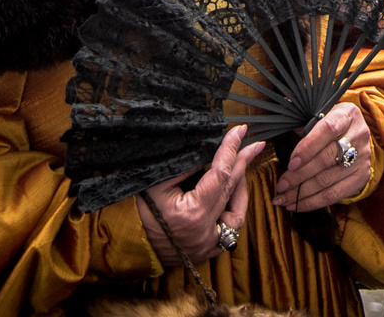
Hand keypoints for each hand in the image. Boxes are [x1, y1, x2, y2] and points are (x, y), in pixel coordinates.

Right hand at [137, 124, 265, 266]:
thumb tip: (209, 150)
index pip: (220, 174)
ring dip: (240, 188)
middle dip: (243, 163)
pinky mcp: (209, 250)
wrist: (130, 244)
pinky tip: (231, 194)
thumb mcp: (157, 183)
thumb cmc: (141, 212)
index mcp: (192, 214)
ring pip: (238, 212)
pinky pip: (231, 228)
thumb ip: (186, 167)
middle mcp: (205, 232)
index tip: (239, 131)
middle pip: (231, 189)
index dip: (230, 150)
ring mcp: (209, 244)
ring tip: (239, 169)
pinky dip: (233, 208)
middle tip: (253, 144)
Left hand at [273, 102, 371, 211]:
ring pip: (329, 180)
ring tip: (283, 198)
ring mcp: (362, 157)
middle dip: (300, 176)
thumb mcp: (319, 113)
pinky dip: (314, 202)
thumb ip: (301, 117)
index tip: (291, 163)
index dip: (308, 148)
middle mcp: (359, 135)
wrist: (355, 134)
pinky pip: (336, 194)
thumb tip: (282, 111)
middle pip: (326, 159)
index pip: (327, 130)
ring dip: (303, 193)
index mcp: (347, 114)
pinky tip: (297, 205)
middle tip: (280, 186)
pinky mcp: (362, 176)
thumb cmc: (329, 123)